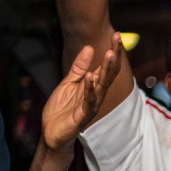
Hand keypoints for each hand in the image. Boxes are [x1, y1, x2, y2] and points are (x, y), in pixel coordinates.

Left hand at [41, 33, 121, 152]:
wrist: (52, 134)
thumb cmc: (62, 111)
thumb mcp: (68, 83)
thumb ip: (79, 68)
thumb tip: (89, 48)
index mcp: (93, 86)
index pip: (106, 67)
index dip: (112, 52)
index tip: (116, 36)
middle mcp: (96, 95)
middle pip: (108, 74)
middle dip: (113, 56)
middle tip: (117, 39)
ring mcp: (91, 105)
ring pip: (102, 86)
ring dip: (106, 70)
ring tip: (110, 54)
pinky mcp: (82, 116)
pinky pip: (88, 101)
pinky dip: (89, 89)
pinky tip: (90, 77)